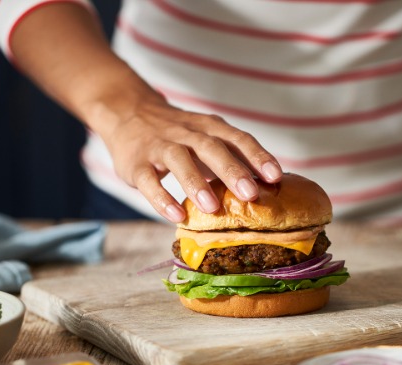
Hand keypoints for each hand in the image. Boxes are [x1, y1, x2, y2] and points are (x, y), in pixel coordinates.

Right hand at [98, 90, 282, 222]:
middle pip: (212, 147)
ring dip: (196, 183)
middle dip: (232, 170)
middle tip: (250, 194)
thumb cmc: (179, 134)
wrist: (126, 112)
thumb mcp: (206, 137)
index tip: (275, 176)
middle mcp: (187, 133)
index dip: (258, 156)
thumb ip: (232, 158)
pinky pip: (149, 180)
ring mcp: (160, 146)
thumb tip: (267, 188)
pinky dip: (162, 198)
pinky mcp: (137, 163)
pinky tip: (177, 215)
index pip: (238, 138)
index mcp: (209, 127)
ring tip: (212, 208)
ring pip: (179, 160)